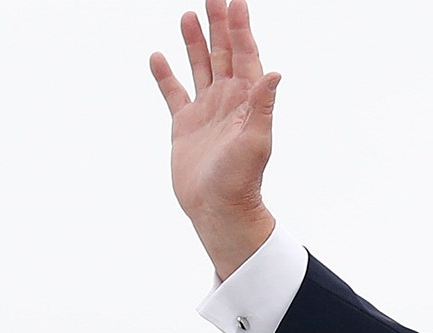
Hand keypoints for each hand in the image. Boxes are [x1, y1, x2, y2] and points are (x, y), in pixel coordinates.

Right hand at [150, 0, 282, 278]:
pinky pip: (174, 93)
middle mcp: (227, 101)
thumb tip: (273, 73)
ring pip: (200, 67)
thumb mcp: (256, 141)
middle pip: (223, 52)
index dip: (240, 27)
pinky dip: (166, 75)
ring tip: (187, 15)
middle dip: (218, 24)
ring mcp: (205, 112)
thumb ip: (262, 106)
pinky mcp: (185, 126)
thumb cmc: (241, 181)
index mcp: (246, 100)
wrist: (219, 211)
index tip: (235, 0)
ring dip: (194, 42)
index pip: (245, 54)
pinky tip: (158, 56)